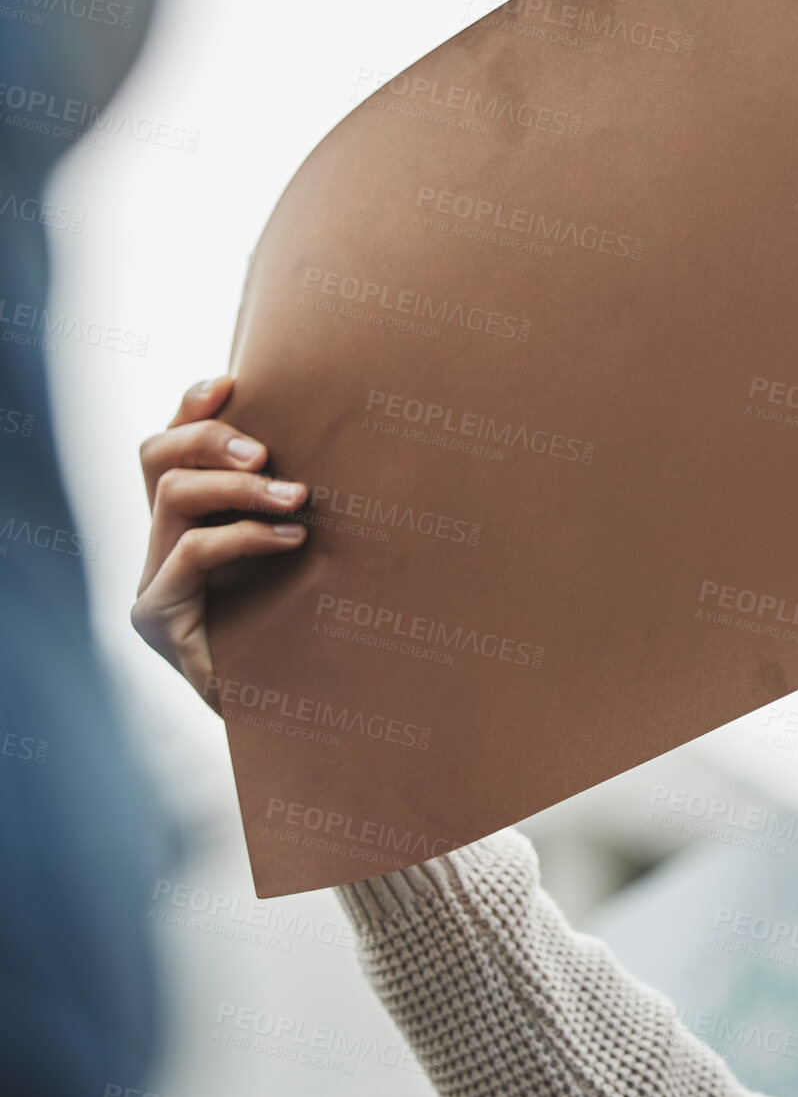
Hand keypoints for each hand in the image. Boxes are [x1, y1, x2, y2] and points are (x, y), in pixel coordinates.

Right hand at [130, 374, 307, 710]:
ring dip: (238, 486)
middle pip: (156, 457)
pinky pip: (190, 553)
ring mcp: (153, 580)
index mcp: (191, 520)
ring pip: (172, 496)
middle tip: (268, 450)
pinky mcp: (157, 618)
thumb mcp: (312, 550)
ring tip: (298, 497)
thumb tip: (346, 435)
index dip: (193, 408)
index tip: (233, 382)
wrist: (310, 714)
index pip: (172, 446)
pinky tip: (292, 538)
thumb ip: (302, 501)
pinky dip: (243, 536)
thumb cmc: (322, 624)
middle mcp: (162, 544)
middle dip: (208, 437)